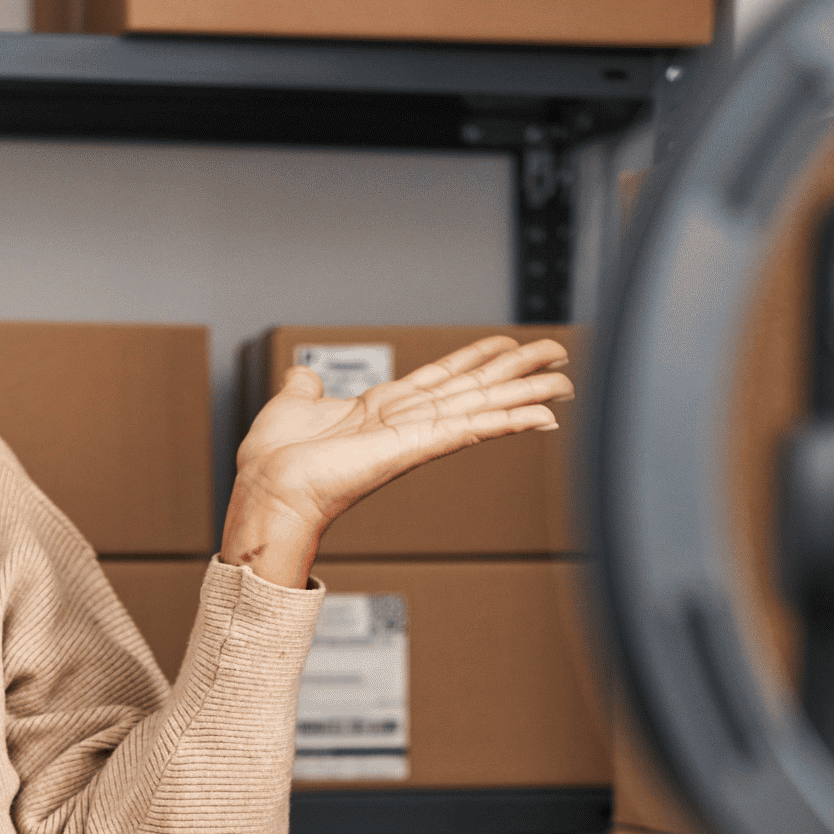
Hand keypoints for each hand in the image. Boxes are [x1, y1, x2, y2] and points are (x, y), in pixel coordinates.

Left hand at [221, 335, 574, 587]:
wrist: (268, 490)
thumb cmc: (274, 461)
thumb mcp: (293, 404)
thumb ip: (306, 387)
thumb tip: (304, 375)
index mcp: (383, 408)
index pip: (443, 376)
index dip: (478, 357)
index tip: (509, 344)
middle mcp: (407, 421)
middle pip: (476, 388)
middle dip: (518, 371)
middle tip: (559, 357)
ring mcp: (416, 435)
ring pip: (483, 407)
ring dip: (526, 395)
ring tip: (565, 383)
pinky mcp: (416, 447)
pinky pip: (470, 430)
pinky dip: (507, 422)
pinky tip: (540, 416)